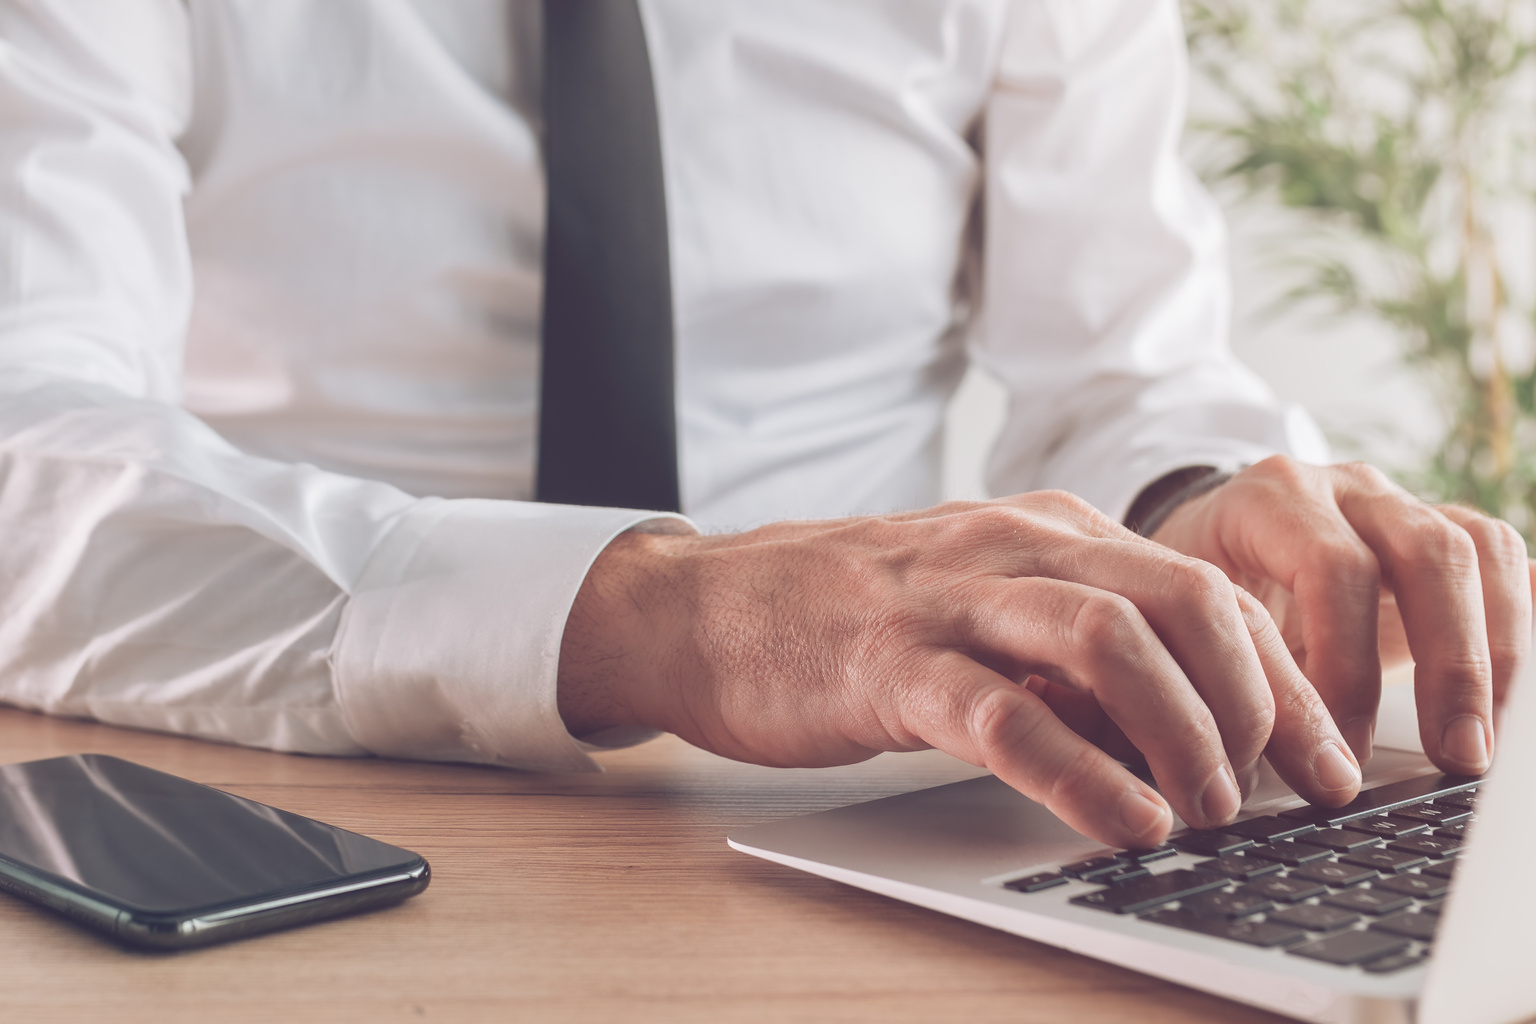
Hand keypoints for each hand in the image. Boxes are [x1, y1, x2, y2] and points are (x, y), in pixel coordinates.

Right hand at [557, 491, 1360, 847]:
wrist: (706, 608)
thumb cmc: (848, 618)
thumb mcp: (981, 611)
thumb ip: (1070, 654)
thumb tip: (1177, 727)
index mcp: (1046, 531)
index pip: (1205, 589)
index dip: (1283, 677)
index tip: (1323, 756)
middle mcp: (1012, 547)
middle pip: (1183, 600)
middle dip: (1257, 702)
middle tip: (1283, 790)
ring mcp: (949, 601)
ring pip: (1110, 640)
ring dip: (1186, 733)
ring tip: (1209, 812)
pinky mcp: (888, 665)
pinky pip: (1006, 715)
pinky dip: (1082, 773)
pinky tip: (1124, 820)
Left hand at [1150, 456, 1531, 774]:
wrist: (1206, 545)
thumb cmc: (1197, 596)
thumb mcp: (1190, 623)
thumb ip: (1220, 669)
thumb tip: (1247, 760)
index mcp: (1271, 499)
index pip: (1333, 567)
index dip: (1347, 663)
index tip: (1342, 747)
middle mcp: (1344, 489)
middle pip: (1427, 552)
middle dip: (1450, 663)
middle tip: (1453, 755)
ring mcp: (1400, 503)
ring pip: (1479, 550)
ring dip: (1493, 654)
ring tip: (1481, 744)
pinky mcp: (1442, 530)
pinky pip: (1503, 558)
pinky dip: (1521, 617)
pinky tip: (1520, 693)